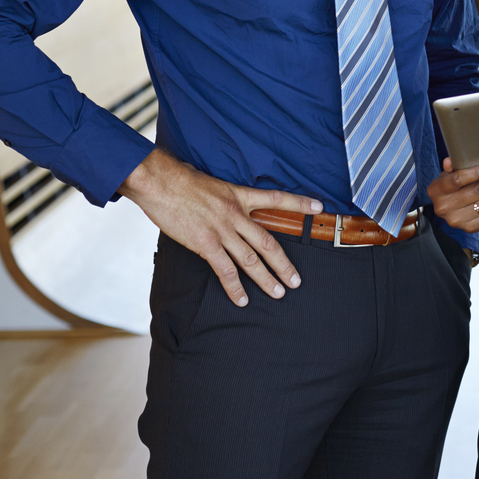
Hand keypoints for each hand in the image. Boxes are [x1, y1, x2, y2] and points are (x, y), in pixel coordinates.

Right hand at [118, 148, 322, 307]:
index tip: (319, 207)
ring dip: (266, 279)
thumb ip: (223, 193)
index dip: (300, 203)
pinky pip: (225, 270)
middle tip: (296, 280)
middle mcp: (236, 214)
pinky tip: (242, 299)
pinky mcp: (205, 243)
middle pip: (268, 242)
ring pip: (251, 260)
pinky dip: (235, 287)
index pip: (277, 198)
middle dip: (284, 264)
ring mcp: (222, 230)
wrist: (160, 181)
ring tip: (278, 293)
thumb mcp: (211, 181)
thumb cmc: (180, 179)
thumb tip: (221, 196)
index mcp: (239, 195)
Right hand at [428, 158, 478, 232]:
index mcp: (436, 190)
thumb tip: (450, 161)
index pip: (458, 179)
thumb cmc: (451, 182)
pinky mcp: (469, 228)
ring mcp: (456, 220)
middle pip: (478, 191)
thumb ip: (452, 166)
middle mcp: (444, 208)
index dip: (477, 173)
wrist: (449, 205)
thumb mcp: (448, 172)